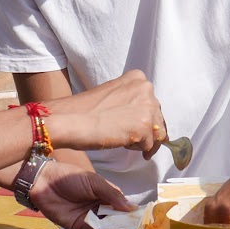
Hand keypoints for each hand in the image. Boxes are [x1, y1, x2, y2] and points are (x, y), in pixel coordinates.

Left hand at [29, 160, 133, 228]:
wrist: (44, 182)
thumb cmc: (70, 177)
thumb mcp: (94, 182)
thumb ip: (112, 194)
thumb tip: (132, 208)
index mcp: (105, 194)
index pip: (121, 205)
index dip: (130, 210)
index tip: (140, 215)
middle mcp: (99, 207)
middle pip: (115, 217)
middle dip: (123, 219)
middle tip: (133, 222)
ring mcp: (89, 218)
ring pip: (106, 225)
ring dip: (112, 224)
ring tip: (119, 221)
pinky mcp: (78, 226)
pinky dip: (98, 228)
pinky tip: (103, 223)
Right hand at [49, 71, 165, 158]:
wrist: (71, 119)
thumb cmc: (87, 110)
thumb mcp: (114, 95)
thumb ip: (132, 102)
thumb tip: (151, 123)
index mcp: (138, 78)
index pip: (152, 103)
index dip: (144, 117)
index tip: (131, 123)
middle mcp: (146, 88)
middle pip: (158, 118)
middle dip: (146, 130)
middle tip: (126, 135)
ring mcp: (147, 107)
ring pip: (157, 133)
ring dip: (143, 141)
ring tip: (124, 142)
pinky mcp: (144, 126)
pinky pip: (149, 146)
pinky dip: (140, 150)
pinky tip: (123, 145)